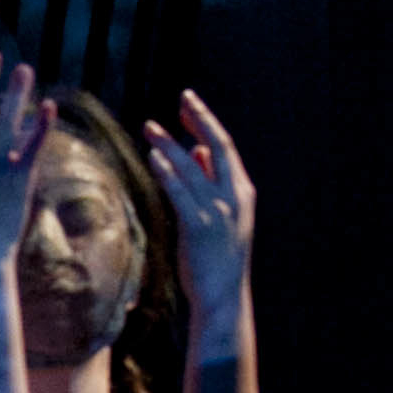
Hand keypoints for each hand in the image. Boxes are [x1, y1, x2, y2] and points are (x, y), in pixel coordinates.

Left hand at [145, 89, 255, 322]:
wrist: (222, 295)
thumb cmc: (217, 256)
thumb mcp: (219, 215)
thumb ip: (210, 182)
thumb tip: (199, 151)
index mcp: (241, 192)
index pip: (225, 148)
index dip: (207, 123)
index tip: (189, 105)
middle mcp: (234, 197)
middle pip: (219, 147)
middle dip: (200, 119)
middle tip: (183, 97)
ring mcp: (218, 212)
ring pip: (193, 168)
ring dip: (170, 144)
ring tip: (151, 127)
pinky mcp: (200, 227)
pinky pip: (181, 193)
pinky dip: (168, 172)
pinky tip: (153, 157)